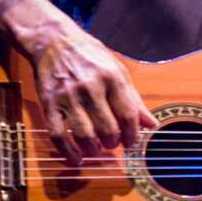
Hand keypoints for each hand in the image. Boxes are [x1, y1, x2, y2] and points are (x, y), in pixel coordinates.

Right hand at [31, 25, 157, 165]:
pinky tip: (76, 159)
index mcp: (112, 78)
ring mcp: (68, 97)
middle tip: (113, 144)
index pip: (128, 114)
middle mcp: (91, 88)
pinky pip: (58, 134)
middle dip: (113, 143)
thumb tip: (152, 124)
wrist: (55, 41)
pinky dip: (68, 151)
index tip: (131, 142)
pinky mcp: (49, 104)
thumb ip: (134, 99)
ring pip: (85, 134)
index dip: (132, 134)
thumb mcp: (118, 71)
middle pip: (107, 128)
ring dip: (94, 149)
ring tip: (97, 150)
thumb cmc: (91, 56)